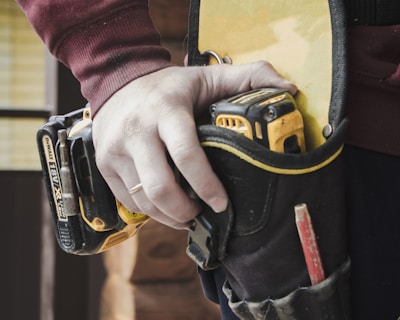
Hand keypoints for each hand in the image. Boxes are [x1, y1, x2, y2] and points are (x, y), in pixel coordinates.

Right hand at [92, 61, 296, 228]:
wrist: (117, 82)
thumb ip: (248, 77)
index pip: (187, 155)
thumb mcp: (206, 76)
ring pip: (144, 201)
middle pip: (160, 188)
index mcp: (166, 111)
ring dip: (168, 216)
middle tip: (202, 214)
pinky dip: (150, 211)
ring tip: (186, 214)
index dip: (207, 186)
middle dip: (185, 211)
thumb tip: (288, 89)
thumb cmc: (167, 86)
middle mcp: (136, 131)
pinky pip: (128, 201)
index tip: (222, 204)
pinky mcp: (105, 164)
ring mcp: (116, 150)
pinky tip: (165, 207)